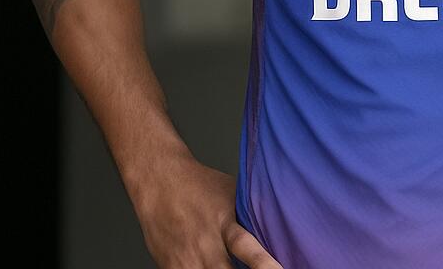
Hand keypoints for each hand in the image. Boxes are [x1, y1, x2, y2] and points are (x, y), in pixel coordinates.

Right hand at [130, 153, 282, 267]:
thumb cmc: (200, 186)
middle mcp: (205, 246)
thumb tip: (283, 221)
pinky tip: (209, 267)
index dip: (264, 265)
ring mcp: (186, 260)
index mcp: (225, 224)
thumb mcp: (233, 194)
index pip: (247, 249)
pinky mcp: (170, 267)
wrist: (158, 181)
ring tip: (233, 267)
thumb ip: (251, 214)